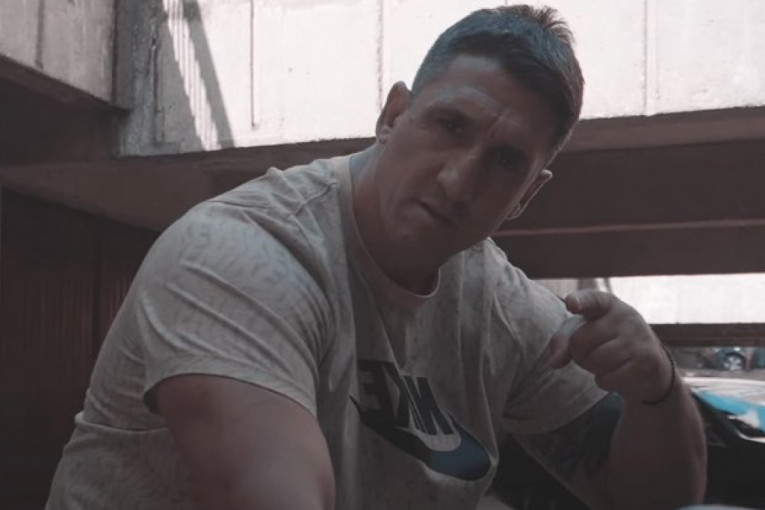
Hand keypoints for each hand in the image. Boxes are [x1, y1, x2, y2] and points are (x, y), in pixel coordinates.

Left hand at [547, 290, 672, 403]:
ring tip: (608, 361)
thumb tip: (554, 362)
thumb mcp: (583, 332)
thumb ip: (563, 340)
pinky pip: (607, 380)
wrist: (649, 362)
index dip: (580, 301)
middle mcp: (626, 316)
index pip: (592, 300)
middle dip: (579, 353)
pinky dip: (605, 381)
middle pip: (579, 341)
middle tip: (596, 350)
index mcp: (607, 304)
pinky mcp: (647, 363)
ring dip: (593, 368)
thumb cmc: (606, 340)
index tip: (571, 303)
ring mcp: (639, 338)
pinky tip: (619, 373)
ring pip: (594, 361)